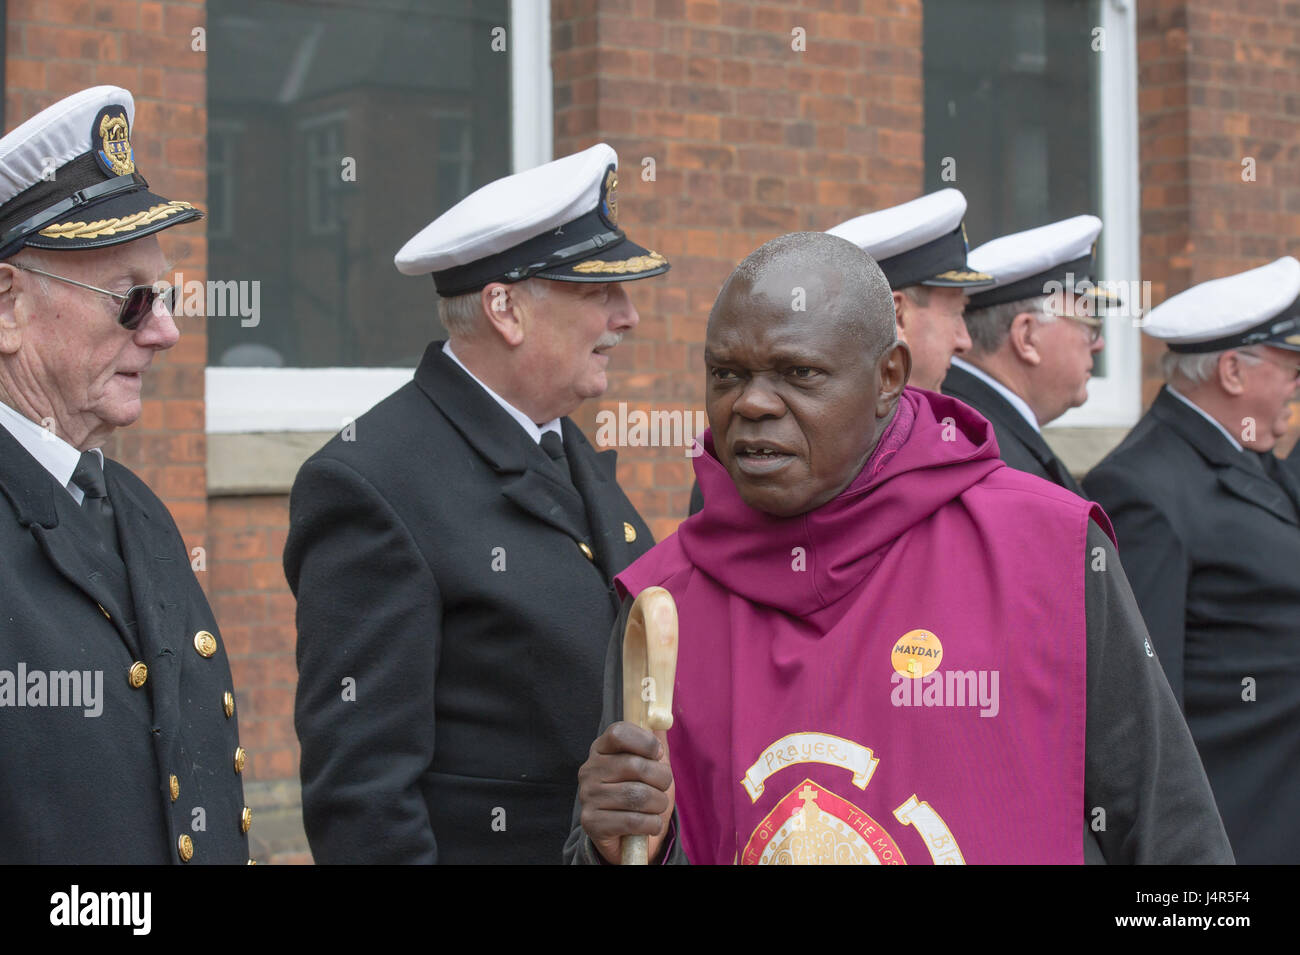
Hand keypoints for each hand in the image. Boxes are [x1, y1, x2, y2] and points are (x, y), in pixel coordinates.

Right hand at [578, 721, 675, 863]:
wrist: (626, 836)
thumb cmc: (640, 793)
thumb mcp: (649, 766)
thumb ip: (654, 744)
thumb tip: (662, 721)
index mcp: (601, 749)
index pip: (618, 733)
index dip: (645, 742)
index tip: (657, 754)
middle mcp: (589, 769)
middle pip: (635, 766)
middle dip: (661, 779)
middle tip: (663, 787)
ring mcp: (587, 796)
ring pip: (637, 795)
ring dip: (658, 804)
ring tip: (657, 807)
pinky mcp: (591, 822)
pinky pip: (632, 821)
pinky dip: (651, 824)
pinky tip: (651, 824)